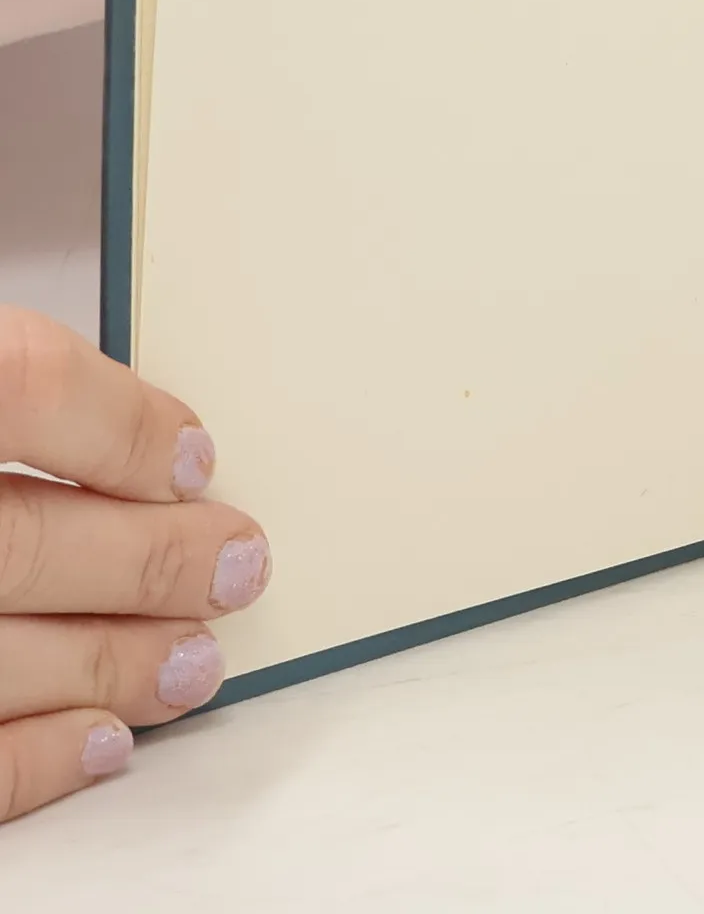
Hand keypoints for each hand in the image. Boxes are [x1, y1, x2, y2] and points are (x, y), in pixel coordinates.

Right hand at [0, 307, 268, 821]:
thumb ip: (22, 395)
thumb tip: (156, 441)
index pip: (26, 385)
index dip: (126, 424)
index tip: (199, 455)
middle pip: (21, 542)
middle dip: (151, 561)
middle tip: (242, 565)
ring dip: (115, 665)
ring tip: (197, 662)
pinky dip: (32, 758)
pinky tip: (105, 742)